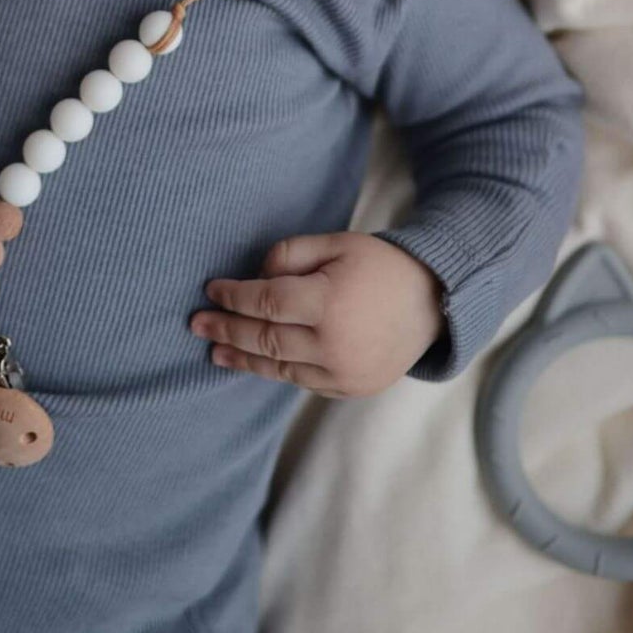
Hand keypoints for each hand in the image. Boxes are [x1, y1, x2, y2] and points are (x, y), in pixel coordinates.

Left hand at [188, 232, 447, 397]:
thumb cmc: (380, 266)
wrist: (436, 302)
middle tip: (196, 324)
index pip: (264, 303)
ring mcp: (343, 373)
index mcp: (328, 303)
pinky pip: (302, 380)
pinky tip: (255, 361)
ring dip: (243, 358)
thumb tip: (255, 278)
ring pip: (279, 367)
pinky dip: (276, 369)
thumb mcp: (335, 243)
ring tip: (215, 350)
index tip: (212, 290)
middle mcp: (333, 344)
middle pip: (264, 339)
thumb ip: (289, 255)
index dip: (233, 297)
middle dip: (226, 330)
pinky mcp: (351, 388)